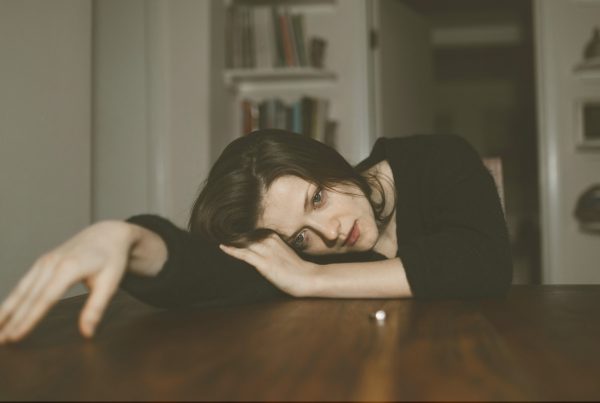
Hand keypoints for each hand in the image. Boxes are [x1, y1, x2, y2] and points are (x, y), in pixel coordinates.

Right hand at [0, 221, 134, 342]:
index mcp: (69, 268)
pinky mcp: (43, 262)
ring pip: (21, 289)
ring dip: (6, 311)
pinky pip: (24, 283)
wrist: (108, 234)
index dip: (29, 319)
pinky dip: (12, 299)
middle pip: (28, 296)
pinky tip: (4, 313)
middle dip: (11, 320)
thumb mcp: (110, 283)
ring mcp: (45, 261)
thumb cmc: (112, 259)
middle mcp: (52, 263)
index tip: (16, 336)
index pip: (45, 298)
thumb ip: (96, 308)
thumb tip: (87, 333)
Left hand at [219, 233, 317, 296]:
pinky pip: (244, 254)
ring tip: (217, 236)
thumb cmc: (295, 267)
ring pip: (242, 242)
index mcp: (273, 236)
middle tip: (216, 229)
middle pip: (244, 234)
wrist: (307, 278)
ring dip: (229, 240)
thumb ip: (269, 246)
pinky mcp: (264, 263)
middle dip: (231, 233)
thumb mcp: (282, 251)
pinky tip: (222, 247)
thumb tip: (255, 246)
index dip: (238, 229)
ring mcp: (266, 251)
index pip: (251, 229)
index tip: (225, 226)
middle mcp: (268, 240)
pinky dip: (232, 250)